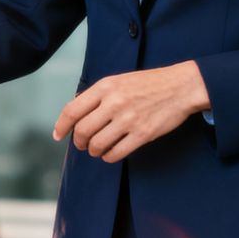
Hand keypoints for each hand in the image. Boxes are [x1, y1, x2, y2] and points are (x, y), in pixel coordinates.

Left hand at [53, 61, 209, 163]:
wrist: (181, 87)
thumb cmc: (148, 84)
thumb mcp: (118, 80)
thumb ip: (96, 95)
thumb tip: (74, 113)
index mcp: (105, 87)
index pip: (72, 110)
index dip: (61, 126)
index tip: (57, 136)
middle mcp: (114, 103)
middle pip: (82, 131)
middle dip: (78, 142)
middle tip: (82, 144)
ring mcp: (128, 119)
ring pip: (97, 145)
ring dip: (94, 151)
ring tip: (97, 148)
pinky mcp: (143, 134)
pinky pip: (116, 153)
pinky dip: (109, 157)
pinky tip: (111, 153)